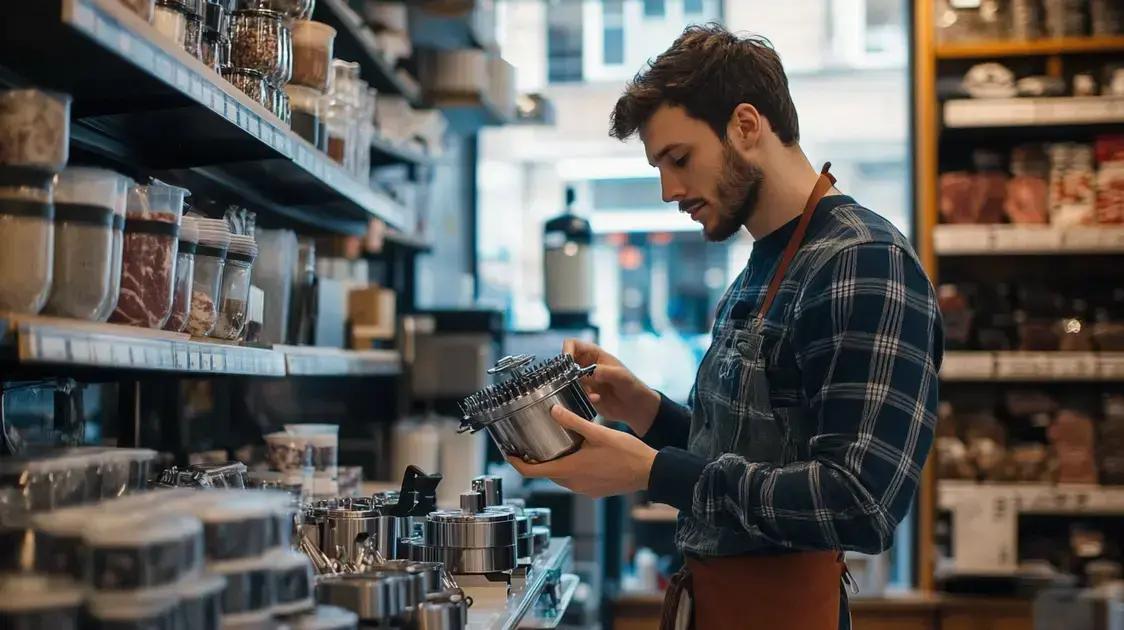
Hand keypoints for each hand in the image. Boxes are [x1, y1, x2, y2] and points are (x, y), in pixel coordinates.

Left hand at [508, 405, 657, 497]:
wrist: (650, 472)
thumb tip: (553, 411)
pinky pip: (574, 480)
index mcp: (570, 470)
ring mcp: (584, 490)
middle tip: (529, 444)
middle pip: (546, 473)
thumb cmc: (627, 453)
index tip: (509, 453)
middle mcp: (574, 483)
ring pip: (560, 477)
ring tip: (552, 446)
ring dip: (554, 464)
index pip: (533, 471)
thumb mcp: (598, 433)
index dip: (517, 463)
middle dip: (535, 461)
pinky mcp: (594, 491)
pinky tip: (577, 454)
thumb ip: (574, 422)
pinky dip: (569, 469)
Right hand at [563, 339, 660, 435]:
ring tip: (593, 394)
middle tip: (575, 382)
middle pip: (565, 363)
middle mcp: (586, 366)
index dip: (567, 350)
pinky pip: (573, 395)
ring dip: (576, 388)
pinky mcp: (584, 395)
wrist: (636, 408)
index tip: (567, 363)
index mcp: (595, 355)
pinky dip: (581, 397)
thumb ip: (607, 372)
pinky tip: (596, 400)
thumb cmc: (632, 386)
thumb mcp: (622, 377)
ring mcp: (584, 381)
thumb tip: (592, 371)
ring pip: (567, 380)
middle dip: (567, 373)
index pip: (573, 344)